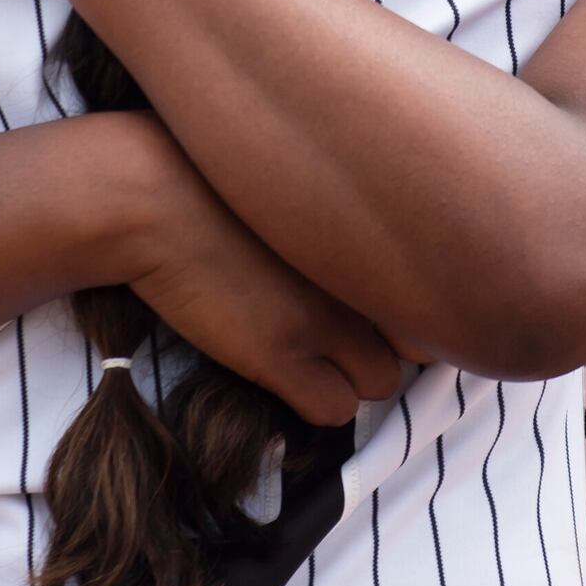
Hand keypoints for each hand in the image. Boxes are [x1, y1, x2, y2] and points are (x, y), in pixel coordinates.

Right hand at [117, 125, 404, 426]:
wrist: (149, 192)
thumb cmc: (209, 174)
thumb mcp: (297, 179)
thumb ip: (341, 209)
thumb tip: (359, 239)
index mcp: (373, 225)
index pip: (436, 286)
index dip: (404, 303)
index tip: (371, 301)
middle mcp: (363, 274)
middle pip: (421, 342)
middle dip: (388, 342)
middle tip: (342, 332)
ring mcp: (326, 318)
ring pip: (382, 383)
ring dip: (351, 374)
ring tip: (310, 353)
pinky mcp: (282, 355)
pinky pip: (335, 410)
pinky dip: (316, 400)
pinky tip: (284, 373)